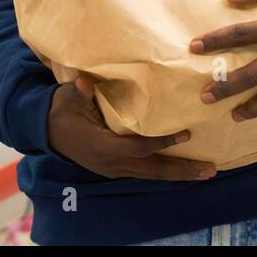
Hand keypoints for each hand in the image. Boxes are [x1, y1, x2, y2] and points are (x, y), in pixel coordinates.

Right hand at [46, 72, 215, 180]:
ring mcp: (115, 169)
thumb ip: (79, 92)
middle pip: (153, 170)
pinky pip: (146, 172)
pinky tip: (185, 169)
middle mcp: (112, 164)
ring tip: (207, 172)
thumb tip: (85, 82)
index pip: (138, 147)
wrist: (46, 131)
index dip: (162, 141)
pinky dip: (167, 170)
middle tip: (210, 170)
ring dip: (180, 174)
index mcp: (103, 147)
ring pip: (152, 175)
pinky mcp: (117, 169)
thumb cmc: (61, 111)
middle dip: (183, 170)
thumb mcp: (68, 99)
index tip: (186, 134)